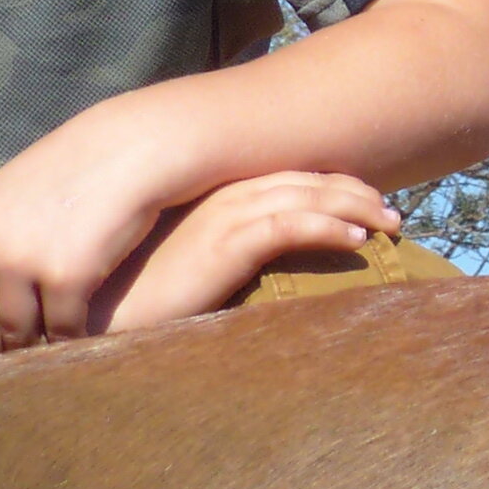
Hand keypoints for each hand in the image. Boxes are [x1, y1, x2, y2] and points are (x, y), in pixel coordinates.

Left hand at [0, 110, 196, 353]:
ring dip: (30, 346)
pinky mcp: (66, 278)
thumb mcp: (8, 195)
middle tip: (9, 349)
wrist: (129, 150)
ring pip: (15, 332)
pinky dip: (69, 340)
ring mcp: (22, 260)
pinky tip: (78, 335)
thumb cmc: (73, 172)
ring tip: (43, 346)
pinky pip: (59, 331)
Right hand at [92, 171, 400, 332]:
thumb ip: (216, 253)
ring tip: (389, 224)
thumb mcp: (183, 265)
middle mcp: (221, 196)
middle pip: (304, 181)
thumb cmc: (134, 294)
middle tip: (392, 212)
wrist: (96, 310)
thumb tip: (252, 262)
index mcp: (212, 196)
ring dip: (354, 207)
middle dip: (354, 192)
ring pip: (305, 198)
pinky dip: (327, 227)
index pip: (285, 178)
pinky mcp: (223, 246)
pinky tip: (357, 241)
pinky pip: (288, 227)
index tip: (366, 203)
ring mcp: (222, 217)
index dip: (330, 186)